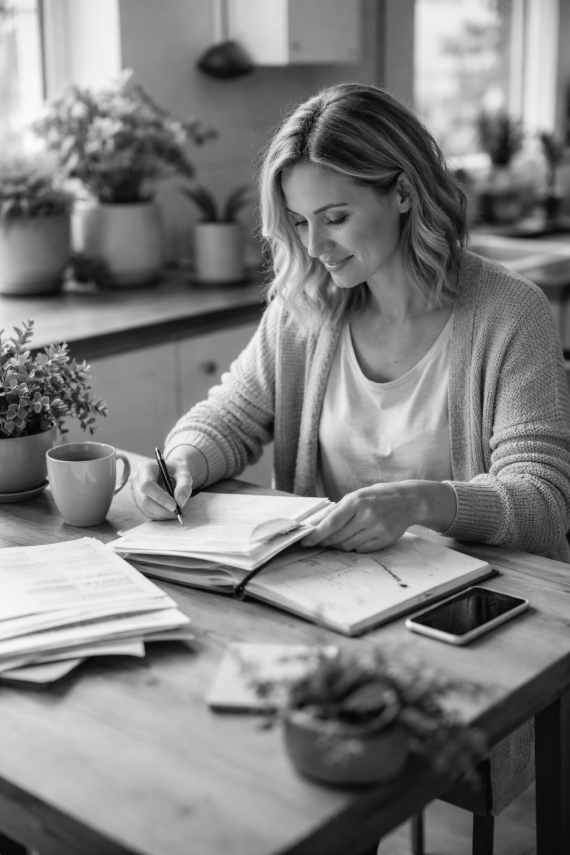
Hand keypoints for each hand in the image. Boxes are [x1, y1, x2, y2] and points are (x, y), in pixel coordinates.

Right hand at [130, 455, 193, 520]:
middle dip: (162, 509)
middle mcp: (136, 480)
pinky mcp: (138, 502)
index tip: (174, 506)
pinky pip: (147, 513)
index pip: (147, 485)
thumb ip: (184, 486)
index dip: (160, 497)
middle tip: (178, 512)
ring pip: (146, 509)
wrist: (169, 473)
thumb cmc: (175, 471)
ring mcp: (135, 492)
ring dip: (163, 514)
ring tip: (177, 512)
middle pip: (144, 500)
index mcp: (145, 468)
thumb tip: (180, 502)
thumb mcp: (184, 473)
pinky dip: (161, 515)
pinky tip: (170, 512)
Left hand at [300, 481, 456, 552]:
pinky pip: (361, 549)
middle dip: (325, 541)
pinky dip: (353, 546)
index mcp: (357, 501)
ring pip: (348, 545)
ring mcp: (377, 529)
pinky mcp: (385, 539)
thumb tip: (317, 524)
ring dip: (338, 544)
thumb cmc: (379, 496)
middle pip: (337, 537)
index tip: (306, 541)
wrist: (409, 501)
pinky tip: (354, 538)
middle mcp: (367, 515)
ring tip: (337, 538)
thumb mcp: (357, 496)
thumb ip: (338, 510)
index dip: (316, 535)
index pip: (331, 523)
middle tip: (318, 541)